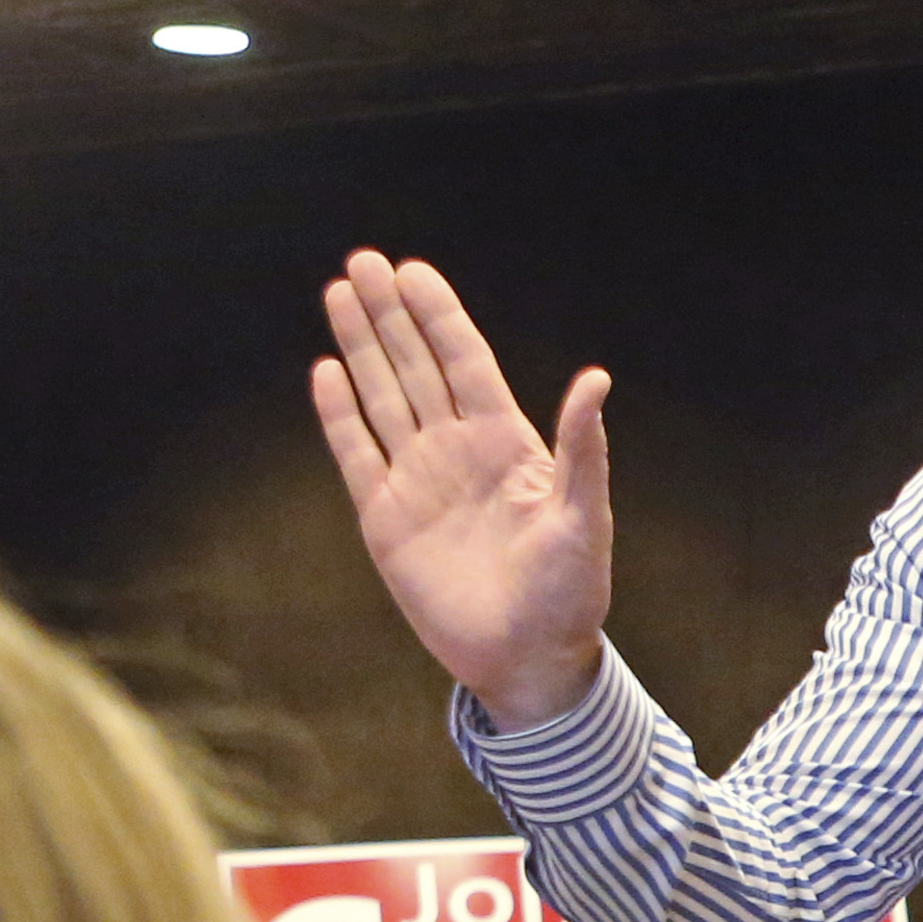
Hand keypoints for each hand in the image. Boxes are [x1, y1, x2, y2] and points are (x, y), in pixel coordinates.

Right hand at [308, 249, 615, 729]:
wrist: (526, 659)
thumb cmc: (569, 593)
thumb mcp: (584, 519)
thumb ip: (582, 449)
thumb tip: (595, 379)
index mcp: (506, 443)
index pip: (465, 362)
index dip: (439, 317)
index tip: (413, 271)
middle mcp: (457, 451)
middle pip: (416, 366)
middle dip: (390, 314)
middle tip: (362, 262)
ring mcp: (418, 481)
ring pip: (383, 397)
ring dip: (361, 347)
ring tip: (339, 293)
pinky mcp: (385, 519)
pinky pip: (357, 454)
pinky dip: (340, 415)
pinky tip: (326, 372)